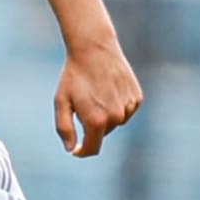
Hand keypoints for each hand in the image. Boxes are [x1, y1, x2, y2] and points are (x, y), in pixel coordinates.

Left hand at [55, 36, 142, 155]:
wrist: (94, 49)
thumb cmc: (74, 76)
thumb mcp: (61, 101)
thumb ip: (64, 128)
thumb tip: (71, 150)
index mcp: (96, 121)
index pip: (92, 149)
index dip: (82, 151)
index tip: (75, 149)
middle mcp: (116, 118)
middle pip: (102, 133)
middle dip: (91, 124)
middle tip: (82, 101)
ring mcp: (129, 108)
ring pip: (115, 122)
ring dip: (104, 114)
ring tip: (95, 92)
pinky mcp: (137, 98)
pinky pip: (125, 110)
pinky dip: (116, 105)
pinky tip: (108, 88)